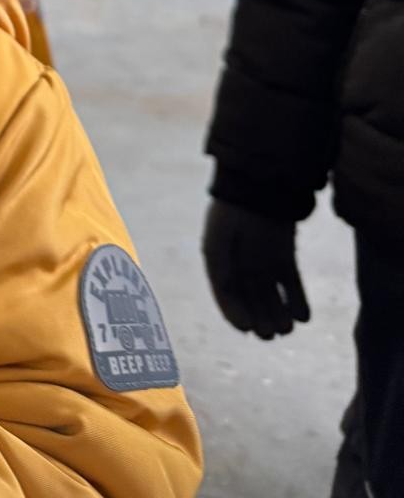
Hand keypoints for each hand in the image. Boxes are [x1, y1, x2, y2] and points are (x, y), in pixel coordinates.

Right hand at [203, 200, 309, 339]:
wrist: (258, 185)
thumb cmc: (232, 215)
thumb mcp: (217, 247)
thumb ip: (221, 279)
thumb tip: (239, 318)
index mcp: (220, 261)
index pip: (228, 295)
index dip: (236, 314)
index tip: (248, 328)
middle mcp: (241, 263)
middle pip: (251, 299)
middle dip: (261, 319)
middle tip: (270, 333)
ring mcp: (264, 259)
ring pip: (271, 295)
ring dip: (279, 314)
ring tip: (287, 327)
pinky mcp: (284, 255)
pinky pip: (290, 283)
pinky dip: (297, 301)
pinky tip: (302, 316)